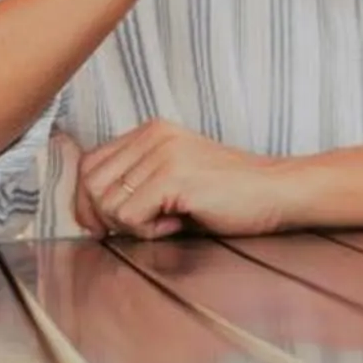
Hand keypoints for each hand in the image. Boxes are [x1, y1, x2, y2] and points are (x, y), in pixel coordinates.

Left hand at [74, 119, 293, 238]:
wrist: (276, 191)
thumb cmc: (230, 193)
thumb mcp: (174, 175)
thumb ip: (136, 181)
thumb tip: (89, 212)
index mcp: (151, 131)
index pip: (88, 164)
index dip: (86, 201)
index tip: (103, 225)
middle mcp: (153, 135)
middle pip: (90, 184)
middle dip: (105, 217)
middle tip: (143, 225)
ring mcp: (163, 153)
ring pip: (107, 203)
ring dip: (132, 225)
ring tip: (167, 220)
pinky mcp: (174, 176)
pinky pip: (130, 217)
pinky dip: (149, 231)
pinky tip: (178, 222)